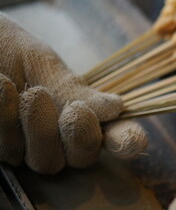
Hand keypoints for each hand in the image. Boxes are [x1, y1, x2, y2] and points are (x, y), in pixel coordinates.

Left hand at [0, 13, 146, 173]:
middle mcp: (60, 139)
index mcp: (82, 113)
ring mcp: (27, 149)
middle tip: (76, 109)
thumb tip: (116, 108)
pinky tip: (3, 87)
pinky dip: (6, 118)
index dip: (128, 141)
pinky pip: (8, 150)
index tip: (129, 138)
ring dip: (40, 126)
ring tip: (28, 92)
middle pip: (83, 159)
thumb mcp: (42, 63)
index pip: (116, 137)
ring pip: (46, 161)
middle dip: (82, 136)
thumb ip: (74, 89)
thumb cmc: (4, 48)